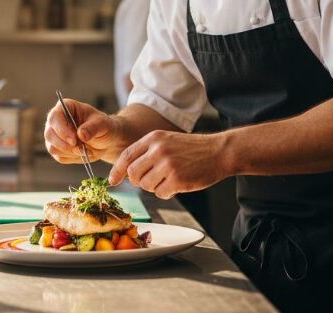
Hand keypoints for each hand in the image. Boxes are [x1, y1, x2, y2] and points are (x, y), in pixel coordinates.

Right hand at [44, 98, 122, 164]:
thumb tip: (81, 134)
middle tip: (81, 148)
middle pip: (49, 134)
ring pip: (52, 147)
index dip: (61, 129)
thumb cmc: (103, 126)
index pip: (54, 116)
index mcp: (66, 108)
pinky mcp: (57, 149)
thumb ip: (92, 128)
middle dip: (65, 144)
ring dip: (70, 152)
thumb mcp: (102, 124)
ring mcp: (55, 136)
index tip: (74, 140)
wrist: (105, 140)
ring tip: (85, 149)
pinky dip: (72, 158)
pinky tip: (82, 153)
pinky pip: (59, 157)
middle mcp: (56, 121)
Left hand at [108, 130, 229, 198]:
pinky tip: (177, 184)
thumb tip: (127, 171)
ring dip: (154, 187)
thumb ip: (148, 151)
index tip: (112, 181)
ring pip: (145, 185)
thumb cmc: (193, 149)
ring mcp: (167, 165)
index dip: (117, 170)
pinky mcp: (177, 179)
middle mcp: (158, 150)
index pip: (126, 156)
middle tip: (152, 180)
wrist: (219, 151)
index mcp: (153, 138)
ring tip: (169, 180)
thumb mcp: (167, 140)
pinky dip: (166, 193)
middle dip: (139, 181)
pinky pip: (160, 194)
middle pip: (133, 174)